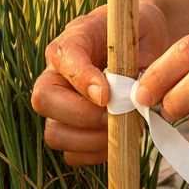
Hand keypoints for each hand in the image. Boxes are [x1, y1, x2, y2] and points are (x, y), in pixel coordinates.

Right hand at [30, 0, 170, 165]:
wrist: (144, 43)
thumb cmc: (139, 35)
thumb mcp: (139, 36)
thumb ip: (129, 62)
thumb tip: (122, 99)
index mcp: (72, 41)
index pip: (63, 58)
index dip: (82, 79)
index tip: (107, 95)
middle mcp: (56, 74)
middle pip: (44, 100)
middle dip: (83, 116)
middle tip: (119, 116)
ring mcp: (59, 104)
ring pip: (54, 132)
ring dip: (91, 140)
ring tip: (125, 130)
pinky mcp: (70, 128)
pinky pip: (71, 153)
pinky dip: (95, 153)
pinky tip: (118, 139)